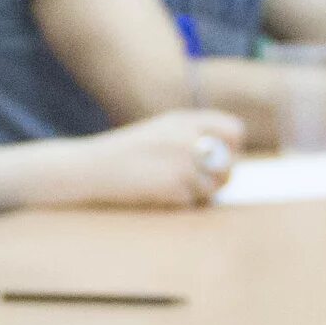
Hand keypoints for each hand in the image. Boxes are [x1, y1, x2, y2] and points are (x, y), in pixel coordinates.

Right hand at [64, 111, 245, 207]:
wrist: (91, 168)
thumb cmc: (126, 153)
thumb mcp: (160, 130)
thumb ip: (192, 135)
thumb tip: (227, 155)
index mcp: (184, 120)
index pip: (233, 130)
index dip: (233, 147)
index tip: (222, 157)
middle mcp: (188, 138)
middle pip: (229, 162)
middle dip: (221, 175)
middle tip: (205, 181)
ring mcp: (183, 163)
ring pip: (214, 186)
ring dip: (200, 193)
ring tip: (174, 188)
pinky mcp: (175, 187)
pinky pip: (194, 202)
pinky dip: (181, 203)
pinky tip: (160, 195)